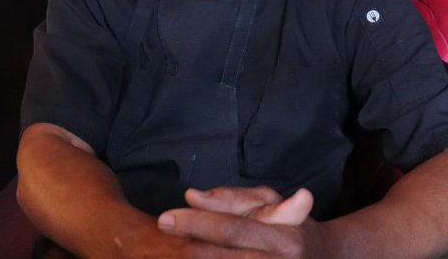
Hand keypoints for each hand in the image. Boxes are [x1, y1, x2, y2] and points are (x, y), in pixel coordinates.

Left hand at [157, 186, 323, 256]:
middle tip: (159, 233)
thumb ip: (231, 198)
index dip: (197, 223)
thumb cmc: (288, 225)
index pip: (232, 229)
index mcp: (284, 237)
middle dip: (186, 248)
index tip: (166, 217)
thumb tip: (192, 196)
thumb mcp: (269, 202)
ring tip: (168, 251)